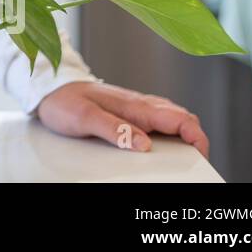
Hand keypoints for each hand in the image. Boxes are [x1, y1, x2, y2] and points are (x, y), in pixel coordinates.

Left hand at [35, 81, 209, 158]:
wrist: (50, 89)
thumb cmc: (65, 101)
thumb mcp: (85, 118)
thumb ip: (114, 129)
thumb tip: (143, 143)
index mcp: (136, 106)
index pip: (180, 118)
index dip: (197, 138)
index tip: (200, 156)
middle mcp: (141, 105)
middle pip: (183, 119)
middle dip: (196, 140)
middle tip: (194, 163)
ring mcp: (137, 108)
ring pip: (173, 120)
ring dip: (184, 138)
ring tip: (182, 159)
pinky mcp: (130, 113)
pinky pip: (158, 123)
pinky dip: (169, 135)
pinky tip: (161, 148)